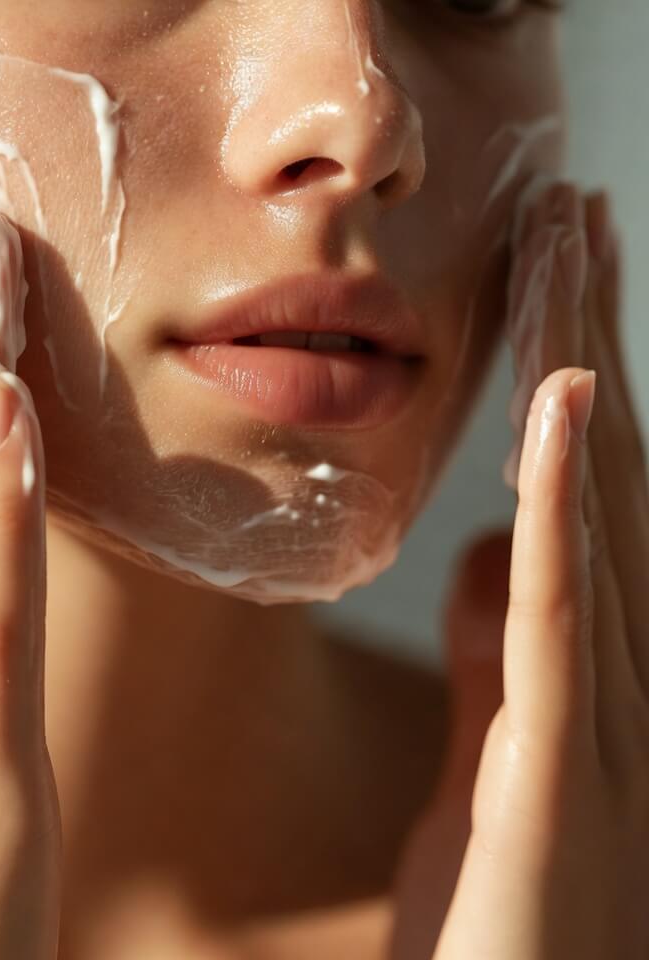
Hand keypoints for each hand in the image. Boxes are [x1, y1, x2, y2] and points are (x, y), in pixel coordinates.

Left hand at [389, 184, 648, 958]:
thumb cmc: (505, 914)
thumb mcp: (491, 757)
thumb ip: (500, 648)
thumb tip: (497, 538)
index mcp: (587, 664)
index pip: (580, 483)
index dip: (569, 370)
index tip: (552, 269)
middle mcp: (620, 669)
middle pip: (601, 467)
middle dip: (585, 330)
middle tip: (569, 206)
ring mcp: (604, 715)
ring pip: (596, 507)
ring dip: (582, 371)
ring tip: (572, 247)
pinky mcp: (557, 767)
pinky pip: (561, 609)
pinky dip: (569, 503)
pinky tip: (563, 406)